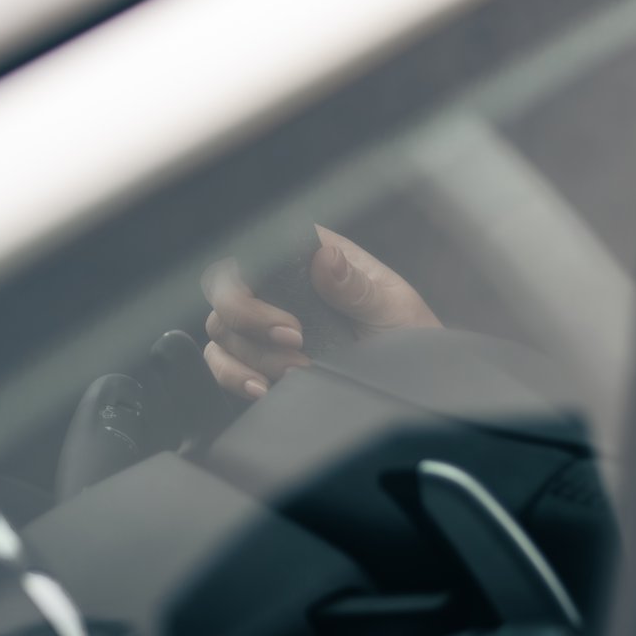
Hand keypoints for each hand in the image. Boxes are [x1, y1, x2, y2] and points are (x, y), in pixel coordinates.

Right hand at [199, 226, 439, 399]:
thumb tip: (325, 257)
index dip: (251, 268)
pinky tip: (263, 388)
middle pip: (226, 289)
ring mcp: (265, 326)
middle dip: (249, 318)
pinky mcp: (259, 360)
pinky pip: (223, 363)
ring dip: (252, 354)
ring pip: (221, 329)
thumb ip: (357, 287)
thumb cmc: (410, 336)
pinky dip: (235, 376)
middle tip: (295, 340)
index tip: (285, 307)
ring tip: (296, 370)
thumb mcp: (393, 309)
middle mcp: (282, 289)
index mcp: (314, 260)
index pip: (259, 246)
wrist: (415, 382)